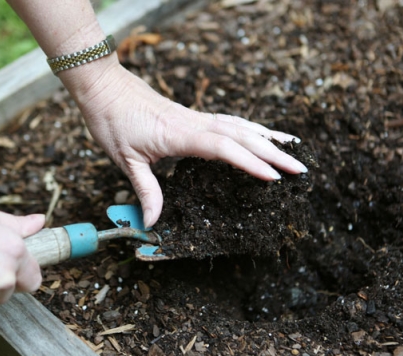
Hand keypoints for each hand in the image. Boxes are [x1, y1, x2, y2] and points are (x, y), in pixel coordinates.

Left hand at [72, 64, 307, 226]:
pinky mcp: (191, 115)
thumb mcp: (125, 160)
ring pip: (239, 125)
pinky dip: (249, 127)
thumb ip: (145, 190)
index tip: (274, 177)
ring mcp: (195, 117)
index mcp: (179, 135)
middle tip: (300, 168)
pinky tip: (259, 133)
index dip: (251, 162)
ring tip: (293, 147)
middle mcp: (194, 123)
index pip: (224, 149)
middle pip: (242, 135)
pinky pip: (229, 120)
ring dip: (267, 137)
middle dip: (274, 152)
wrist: (102, 85)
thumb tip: (153, 222)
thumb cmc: (111, 120)